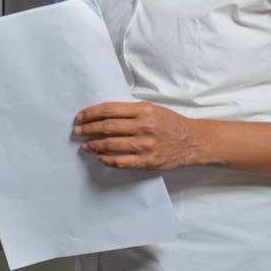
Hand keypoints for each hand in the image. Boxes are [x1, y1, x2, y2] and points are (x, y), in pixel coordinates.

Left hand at [74, 102, 203, 170]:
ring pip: (110, 145)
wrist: (193, 141)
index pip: (109, 110)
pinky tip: (100, 157)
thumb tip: (102, 115)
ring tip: (84, 146)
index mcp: (143, 111)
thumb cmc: (170, 123)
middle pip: (107, 127)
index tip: (80, 117)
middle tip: (77, 131)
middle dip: (88, 129)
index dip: (91, 114)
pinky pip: (121, 162)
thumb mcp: (152, 109)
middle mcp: (143, 127)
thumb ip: (129, 111)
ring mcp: (145, 146)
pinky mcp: (147, 162)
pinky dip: (106, 160)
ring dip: (93, 145)